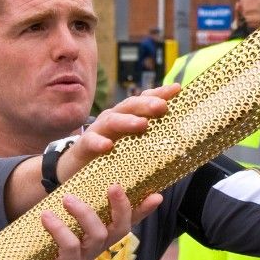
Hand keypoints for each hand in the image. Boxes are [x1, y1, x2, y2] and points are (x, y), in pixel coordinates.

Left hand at [0, 184, 162, 259]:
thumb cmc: (40, 246)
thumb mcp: (59, 223)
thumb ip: (72, 207)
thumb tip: (76, 180)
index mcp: (99, 237)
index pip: (128, 222)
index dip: (144, 210)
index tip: (157, 195)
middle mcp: (97, 249)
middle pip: (120, 228)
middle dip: (121, 206)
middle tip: (113, 185)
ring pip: (98, 235)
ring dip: (85, 213)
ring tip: (68, 198)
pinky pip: (71, 247)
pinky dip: (60, 229)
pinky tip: (47, 217)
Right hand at [56, 83, 180, 183]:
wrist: (77, 170)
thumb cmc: (112, 158)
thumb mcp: (134, 148)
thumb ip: (153, 144)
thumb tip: (182, 145)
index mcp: (128, 117)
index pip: (144, 100)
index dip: (160, 93)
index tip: (177, 89)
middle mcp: (114, 119)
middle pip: (130, 106)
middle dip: (147, 104)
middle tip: (162, 106)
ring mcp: (98, 131)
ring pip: (113, 120)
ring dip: (128, 121)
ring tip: (142, 124)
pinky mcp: (83, 147)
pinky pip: (90, 142)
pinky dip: (99, 143)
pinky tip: (108, 146)